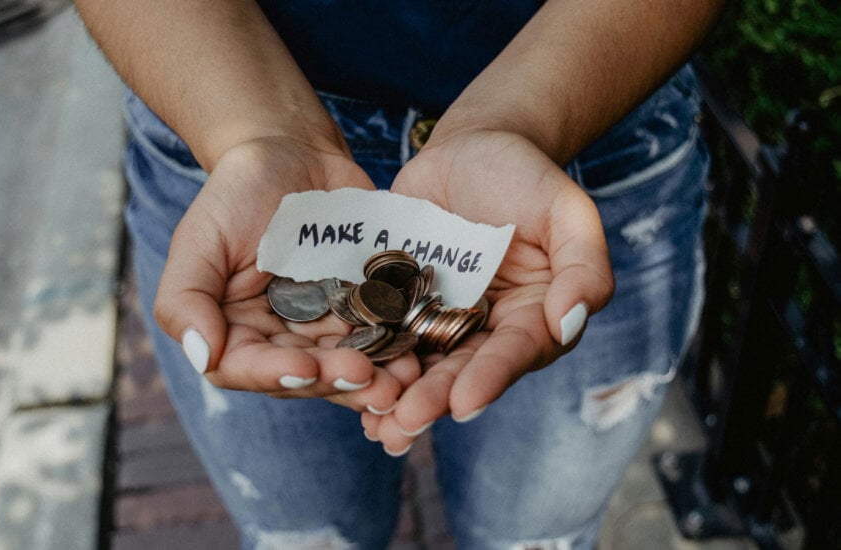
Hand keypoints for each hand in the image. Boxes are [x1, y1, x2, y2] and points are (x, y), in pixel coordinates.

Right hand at [153, 137, 421, 412]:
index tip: (306, 367)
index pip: (247, 368)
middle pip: (306, 375)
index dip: (276, 374)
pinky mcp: (365, 308)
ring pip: (349, 365)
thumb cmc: (237, 193)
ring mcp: (326, 326)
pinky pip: (383, 335)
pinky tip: (419, 355)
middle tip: (369, 378)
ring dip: (376, 379)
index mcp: (235, 331)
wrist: (293, 153)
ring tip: (403, 380)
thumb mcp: (200, 239)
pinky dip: (399, 348)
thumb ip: (185, 299)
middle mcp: (281, 339)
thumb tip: (202, 356)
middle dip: (337, 381)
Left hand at [363, 129, 613, 453]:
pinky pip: (383, 333)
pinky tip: (344, 383)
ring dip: (397, 396)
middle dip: (434, 399)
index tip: (464, 403)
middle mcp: (486, 328)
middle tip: (405, 424)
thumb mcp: (567, 211)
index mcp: (532, 316)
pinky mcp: (400, 302)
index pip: (514, 352)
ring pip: (420, 364)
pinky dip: (367, 359)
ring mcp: (439, 317)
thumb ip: (583, 266)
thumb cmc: (526, 176)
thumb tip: (569, 323)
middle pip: (462, 369)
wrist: (471, 147)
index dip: (491, 378)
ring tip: (375, 425)